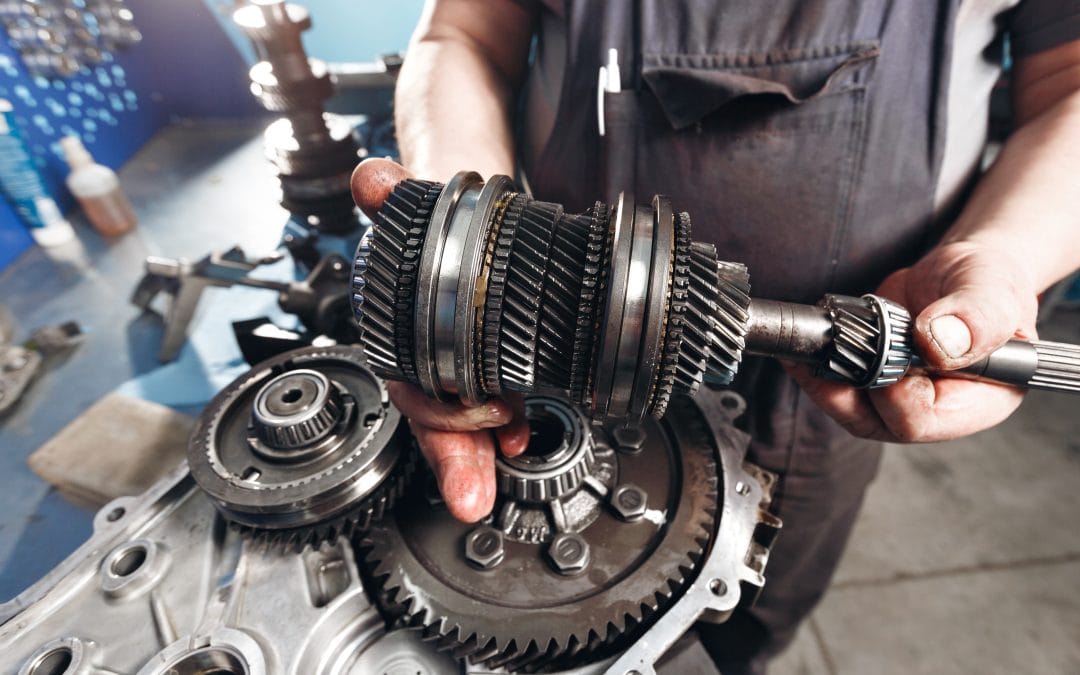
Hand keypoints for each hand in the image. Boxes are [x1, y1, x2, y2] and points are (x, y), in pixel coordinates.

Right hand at [352, 158, 529, 520]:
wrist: (459, 211)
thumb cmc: (435, 221)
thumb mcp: (416, 201)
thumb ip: (392, 192)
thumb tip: (372, 179)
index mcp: (399, 330)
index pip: (410, 387)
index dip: (440, 412)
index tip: (482, 417)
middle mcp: (424, 356)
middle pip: (438, 420)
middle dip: (461, 452)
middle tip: (486, 479)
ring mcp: (458, 365)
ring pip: (464, 423)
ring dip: (485, 446)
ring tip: (515, 450)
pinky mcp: (491, 364)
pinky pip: (493, 406)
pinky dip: (508, 425)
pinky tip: (523, 432)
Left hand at [789, 241, 1038, 441]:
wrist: (966, 272)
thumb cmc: (994, 283)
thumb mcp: (994, 291)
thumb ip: (976, 317)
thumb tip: (940, 341)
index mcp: (978, 402)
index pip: (923, 420)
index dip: (894, 396)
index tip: (880, 357)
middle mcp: (935, 407)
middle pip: (877, 421)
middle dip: (843, 389)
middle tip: (824, 351)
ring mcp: (901, 394)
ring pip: (851, 405)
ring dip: (824, 377)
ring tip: (808, 345)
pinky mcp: (874, 377)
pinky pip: (841, 383)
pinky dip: (821, 363)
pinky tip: (808, 341)